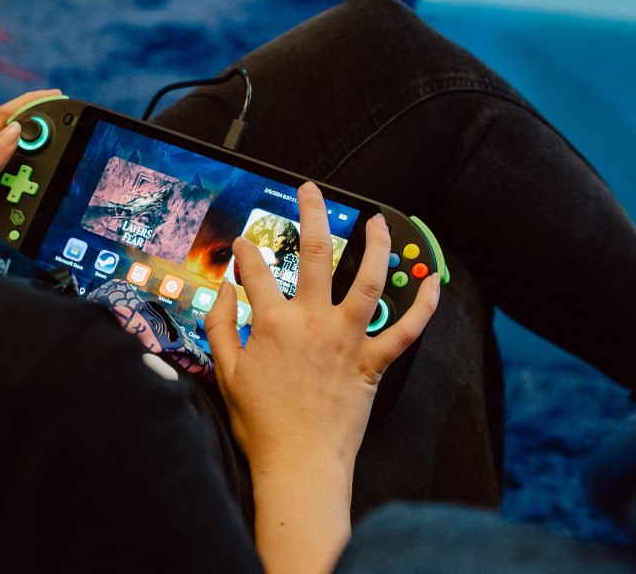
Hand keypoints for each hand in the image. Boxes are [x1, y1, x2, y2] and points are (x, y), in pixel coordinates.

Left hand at [0, 89, 59, 228]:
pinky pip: (22, 191)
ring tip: (60, 164)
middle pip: (15, 142)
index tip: (52, 96)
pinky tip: (44, 190)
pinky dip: (37, 188)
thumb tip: (14, 130)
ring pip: (21, 167)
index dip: (25, 105)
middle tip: (68, 131)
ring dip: (40, 166)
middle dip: (40, 134)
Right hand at [204, 182, 440, 474]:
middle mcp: (312, 322)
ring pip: (367, 279)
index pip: (255, 270)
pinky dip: (422, 306)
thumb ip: (221, 325)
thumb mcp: (224, 370)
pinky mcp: (373, 363)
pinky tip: (430, 282)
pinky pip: (407, 331)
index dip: (245, 253)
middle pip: (314, 253)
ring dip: (375, 245)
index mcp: (272, 323)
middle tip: (310, 190)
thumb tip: (226, 292)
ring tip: (377, 220)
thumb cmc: (260, 422)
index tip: (242, 247)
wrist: (299, 463)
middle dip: (311, 214)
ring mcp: (346, 340)